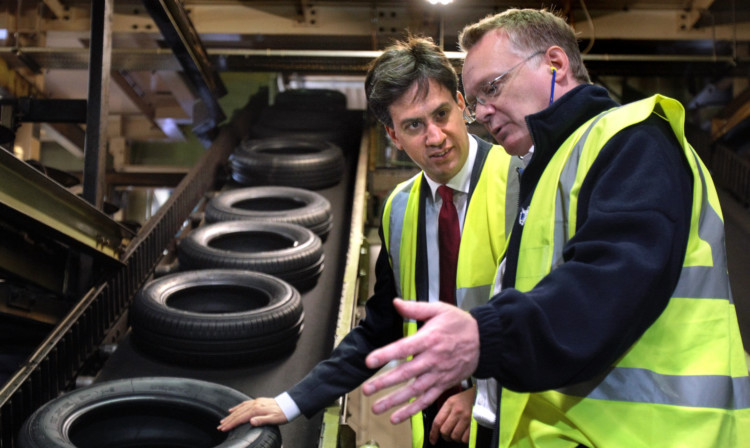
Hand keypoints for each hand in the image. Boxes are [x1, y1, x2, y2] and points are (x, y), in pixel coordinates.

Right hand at [217, 397, 287, 431]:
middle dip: (228, 421)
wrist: (289, 405)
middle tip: (220, 427)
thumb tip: (252, 422)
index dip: (231, 424)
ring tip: (223, 420)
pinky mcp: (257, 402)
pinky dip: (237, 407)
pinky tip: (233, 410)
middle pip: (238, 414)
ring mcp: (256, 402)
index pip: (241, 418)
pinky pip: (244, 404)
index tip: (224, 428)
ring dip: (230, 415)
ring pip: (240, 409)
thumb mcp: (274, 420)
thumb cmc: (283, 414)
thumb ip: (262, 420)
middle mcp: (255, 404)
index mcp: (257, 410)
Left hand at [362, 299, 478, 423]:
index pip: (404, 348)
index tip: (369, 361)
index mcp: (429, 339)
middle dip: (385, 382)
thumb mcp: (439, 309)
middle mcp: (433, 359)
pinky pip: (427, 399)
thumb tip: (396, 303)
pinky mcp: (444, 384)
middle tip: (367, 389)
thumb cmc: (459, 323)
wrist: (485, 340)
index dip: (386, 355)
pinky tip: (397, 416)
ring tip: (377, 407)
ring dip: (395, 400)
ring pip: (415, 390)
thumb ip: (415, 308)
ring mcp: (439, 374)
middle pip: (407, 373)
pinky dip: (412, 410)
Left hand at [429, 386, 474, 443]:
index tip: (433, 440)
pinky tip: (464, 434)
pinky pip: (465, 438)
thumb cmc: (466, 399)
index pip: (437, 421)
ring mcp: (466, 418)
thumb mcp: (453, 400)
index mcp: (450, 404)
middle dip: (445, 436)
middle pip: (444, 431)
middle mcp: (457, 411)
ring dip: (455, 438)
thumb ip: (444, 412)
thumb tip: (437, 427)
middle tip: (448, 435)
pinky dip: (464, 439)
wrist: (482, 395)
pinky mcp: (474, 424)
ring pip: (454, 436)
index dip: (433, 433)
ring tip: (457, 433)